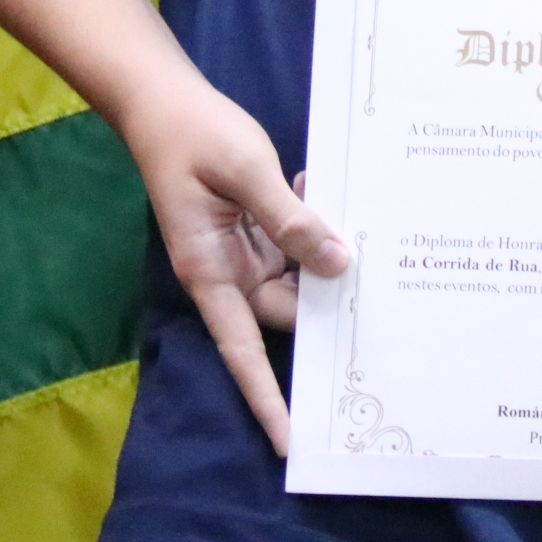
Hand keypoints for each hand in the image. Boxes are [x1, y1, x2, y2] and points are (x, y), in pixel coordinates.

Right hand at [117, 69, 351, 454]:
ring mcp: (239, 251)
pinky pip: (292, 243)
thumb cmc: (194, 136)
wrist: (161, 100)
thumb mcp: (247, 172)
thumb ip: (293, 221)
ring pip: (296, 276)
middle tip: (379, 290)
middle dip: (325, 301)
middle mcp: (225, 272)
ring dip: (323, 254)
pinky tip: (321, 187)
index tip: (292, 441)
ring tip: (358, 226)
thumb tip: (339, 266)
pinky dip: (312, 224)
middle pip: (285, 310)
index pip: (242, 353)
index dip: (268, 399)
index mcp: (210, 272)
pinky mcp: (251, 228)